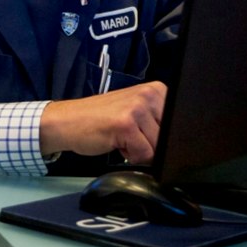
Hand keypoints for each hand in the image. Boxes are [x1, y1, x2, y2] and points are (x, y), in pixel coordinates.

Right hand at [38, 81, 166, 162]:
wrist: (67, 121)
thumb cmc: (100, 119)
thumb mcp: (135, 112)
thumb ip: (157, 121)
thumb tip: (179, 143)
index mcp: (156, 90)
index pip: (178, 123)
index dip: (163, 136)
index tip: (146, 133)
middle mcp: (149, 95)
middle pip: (169, 137)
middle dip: (151, 144)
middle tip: (129, 135)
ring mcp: (137, 108)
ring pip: (157, 148)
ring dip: (139, 151)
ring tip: (121, 137)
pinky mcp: (126, 124)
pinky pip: (143, 155)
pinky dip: (130, 156)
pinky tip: (116, 142)